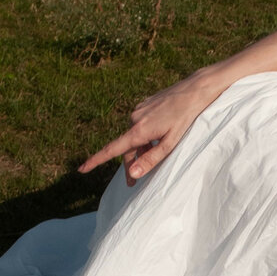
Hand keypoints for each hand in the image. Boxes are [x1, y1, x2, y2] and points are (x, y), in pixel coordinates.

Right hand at [79, 71, 219, 184]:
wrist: (195, 91)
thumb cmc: (186, 119)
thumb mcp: (171, 144)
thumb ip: (151, 160)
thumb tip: (132, 174)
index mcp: (139, 130)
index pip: (113, 149)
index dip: (96, 160)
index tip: (82, 168)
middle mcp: (134, 119)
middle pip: (127, 147)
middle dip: (130, 164)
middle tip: (133, 184)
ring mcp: (139, 110)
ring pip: (135, 137)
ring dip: (141, 149)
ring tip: (157, 154)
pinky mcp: (145, 105)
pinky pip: (141, 126)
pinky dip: (146, 136)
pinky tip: (161, 135)